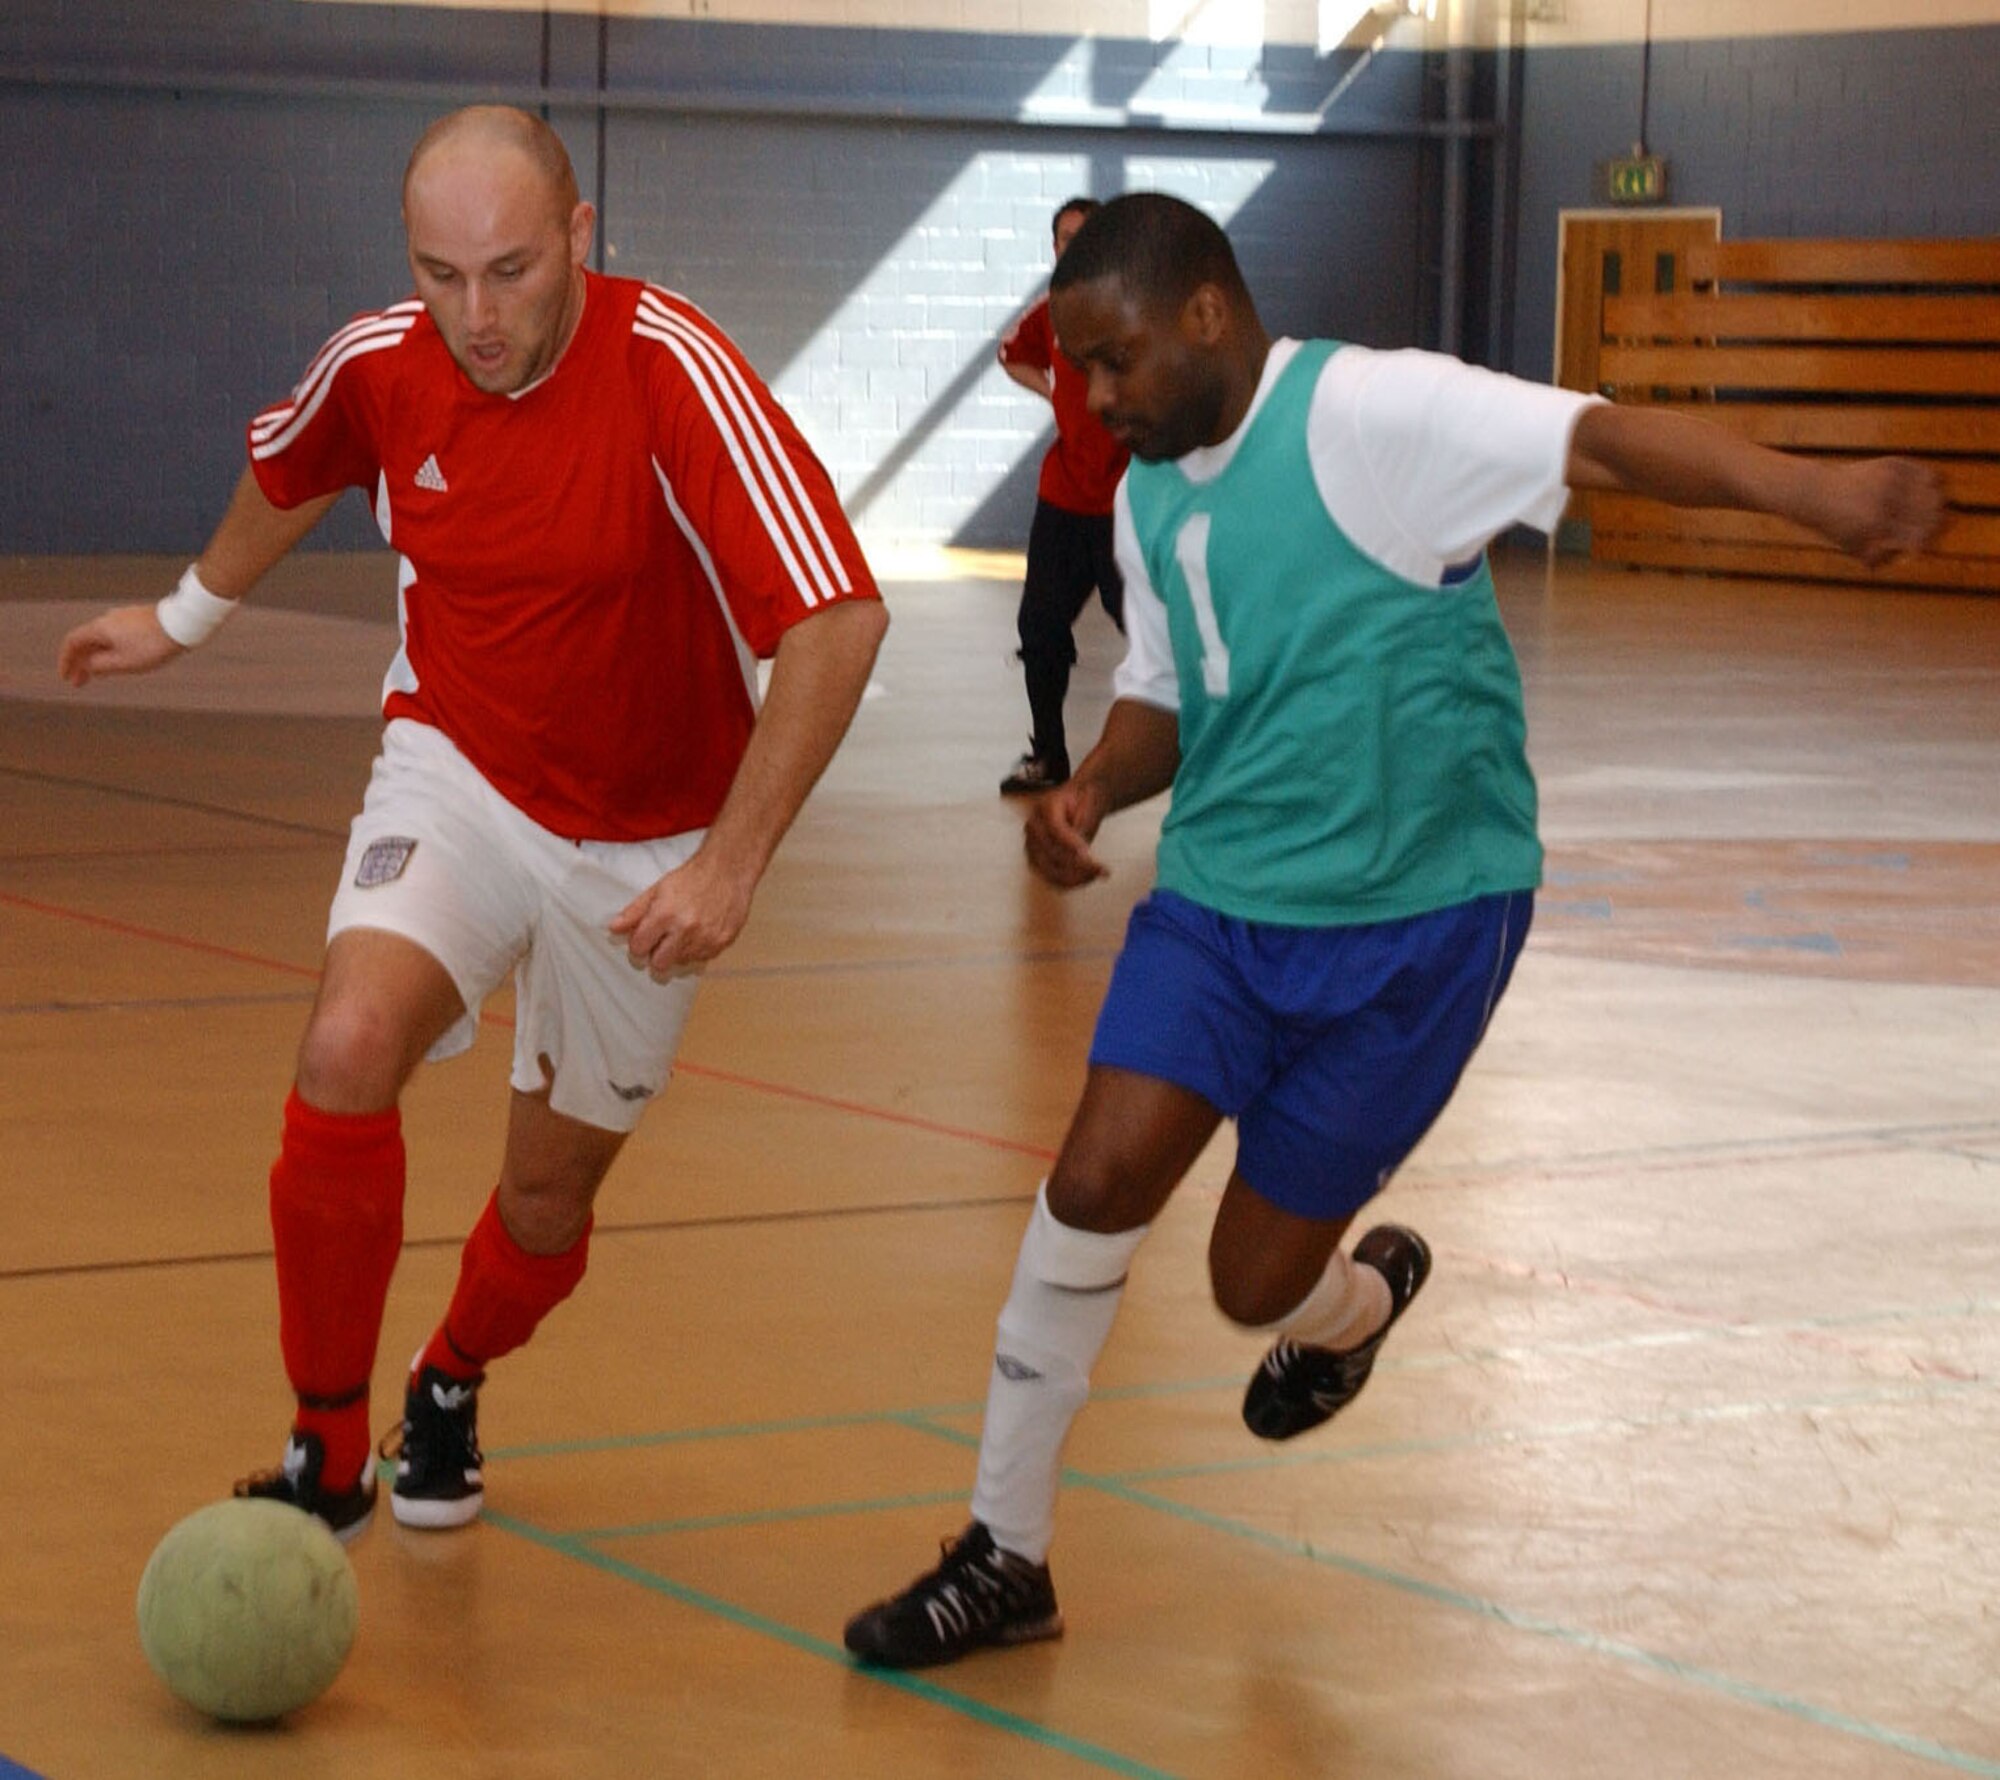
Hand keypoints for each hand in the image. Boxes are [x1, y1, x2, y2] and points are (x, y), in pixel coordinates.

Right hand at [57, 604, 185, 686]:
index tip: (66, 677)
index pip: (72, 642)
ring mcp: (124, 618)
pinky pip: (116, 637)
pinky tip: (116, 662)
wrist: (182, 624)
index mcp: (100, 627)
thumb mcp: (124, 662)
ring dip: (96, 658)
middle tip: (79, 683)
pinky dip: (110, 651)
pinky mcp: (138, 620)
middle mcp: (108, 619)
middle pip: (87, 641)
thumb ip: (101, 666)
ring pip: (102, 639)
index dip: (66, 660)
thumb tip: (88, 666)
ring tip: (96, 676)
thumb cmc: (153, 645)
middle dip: (81, 663)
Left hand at [609, 847, 755, 979]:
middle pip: (660, 964)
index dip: (639, 943)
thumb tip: (614, 928)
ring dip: (679, 951)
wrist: (727, 870)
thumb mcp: (658, 889)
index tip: (644, 937)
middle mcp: (685, 930)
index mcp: (665, 915)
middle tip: (662, 940)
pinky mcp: (722, 942)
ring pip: (682, 962)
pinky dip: (697, 949)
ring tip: (684, 931)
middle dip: (657, 954)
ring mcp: (706, 938)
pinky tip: (699, 932)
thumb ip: (635, 911)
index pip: (639, 948)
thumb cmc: (692, 877)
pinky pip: (702, 958)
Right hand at [1024, 779, 1110, 888]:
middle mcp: (1033, 827)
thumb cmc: (1083, 801)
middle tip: (1101, 868)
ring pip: (1049, 870)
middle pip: (1050, 853)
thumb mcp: (1088, 805)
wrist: (1076, 803)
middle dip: (1077, 864)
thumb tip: (1080, 854)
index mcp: (1045, 806)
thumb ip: (1082, 827)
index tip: (1088, 854)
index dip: (1070, 843)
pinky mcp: (1037, 861)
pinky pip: (1052, 878)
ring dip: (1076, 877)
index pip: (1054, 828)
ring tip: (1099, 873)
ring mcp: (1032, 846)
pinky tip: (1090, 877)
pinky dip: (1072, 882)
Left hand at [1814, 458, 1945, 566]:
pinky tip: (1923, 492)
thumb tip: (1910, 557)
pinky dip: (1931, 484)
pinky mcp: (1892, 464)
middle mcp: (1886, 499)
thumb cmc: (1837, 526)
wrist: (1818, 492)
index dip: (1926, 543)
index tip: (1922, 547)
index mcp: (1877, 524)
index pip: (1919, 535)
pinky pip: (1926, 473)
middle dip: (1936, 524)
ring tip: (1928, 511)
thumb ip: (1881, 558)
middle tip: (1930, 529)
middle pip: (1933, 512)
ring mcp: (1890, 479)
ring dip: (1936, 504)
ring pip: (1935, 491)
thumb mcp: (1854, 548)